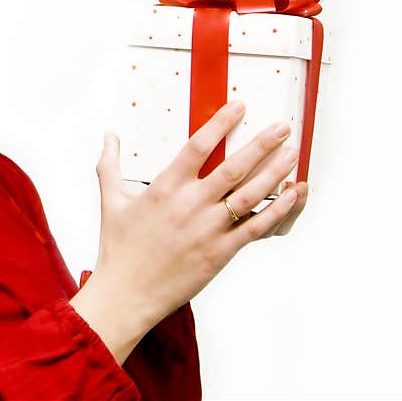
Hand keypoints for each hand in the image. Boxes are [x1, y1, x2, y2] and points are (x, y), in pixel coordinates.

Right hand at [94, 100, 300, 326]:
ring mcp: (208, 229)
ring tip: (293, 153)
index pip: (198, 146)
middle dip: (262, 144)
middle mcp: (190, 204)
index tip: (240, 106)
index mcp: (165, 187)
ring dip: (275, 171)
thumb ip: (110, 165)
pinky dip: (276, 209)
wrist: (126, 294)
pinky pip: (256, 226)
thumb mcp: (110, 201)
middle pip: (234, 167)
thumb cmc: (118, 249)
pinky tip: (292, 194)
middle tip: (282, 127)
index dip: (221, 123)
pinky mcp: (221, 252)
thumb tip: (109, 136)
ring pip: (250, 194)